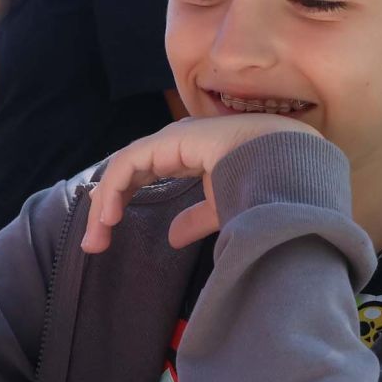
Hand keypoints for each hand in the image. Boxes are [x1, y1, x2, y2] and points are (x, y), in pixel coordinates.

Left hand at [81, 115, 321, 254]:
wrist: (288, 166)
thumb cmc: (266, 184)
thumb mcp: (224, 208)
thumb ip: (196, 219)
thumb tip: (172, 237)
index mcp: (194, 153)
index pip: (146, 172)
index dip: (123, 199)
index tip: (107, 233)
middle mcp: (179, 141)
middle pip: (130, 172)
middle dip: (107, 206)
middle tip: (93, 243)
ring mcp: (173, 138)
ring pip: (125, 168)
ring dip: (105, 203)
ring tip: (96, 238)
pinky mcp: (169, 141)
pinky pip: (129, 164)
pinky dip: (114, 189)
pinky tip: (109, 217)